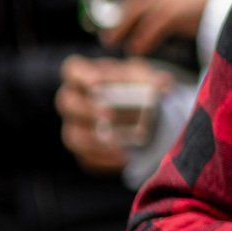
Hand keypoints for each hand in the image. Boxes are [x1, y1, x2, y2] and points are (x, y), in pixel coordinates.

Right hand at [56, 54, 172, 173]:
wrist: (143, 112)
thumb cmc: (137, 87)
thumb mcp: (145, 78)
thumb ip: (152, 80)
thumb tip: (164, 85)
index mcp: (86, 75)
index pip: (73, 70)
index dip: (82, 76)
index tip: (97, 84)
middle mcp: (74, 100)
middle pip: (67, 103)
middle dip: (87, 109)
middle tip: (108, 114)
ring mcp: (76, 126)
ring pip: (73, 135)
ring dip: (93, 140)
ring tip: (117, 141)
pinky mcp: (84, 150)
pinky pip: (86, 158)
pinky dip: (105, 160)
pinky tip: (123, 158)